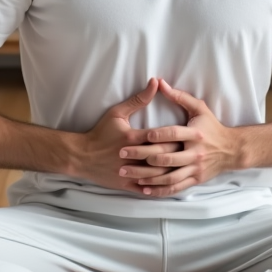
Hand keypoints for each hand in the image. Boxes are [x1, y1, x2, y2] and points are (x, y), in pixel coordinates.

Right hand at [68, 78, 183, 193]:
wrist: (81, 155)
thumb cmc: (100, 133)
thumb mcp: (117, 113)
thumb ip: (138, 99)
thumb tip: (155, 83)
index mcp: (131, 138)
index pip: (158, 137)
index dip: (174, 136)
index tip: (187, 134)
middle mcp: (131, 156)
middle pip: (160, 156)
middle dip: (176, 154)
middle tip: (190, 150)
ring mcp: (128, 172)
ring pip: (155, 175)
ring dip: (170, 171)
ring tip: (183, 166)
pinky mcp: (125, 184)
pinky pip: (145, 188)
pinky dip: (158, 187)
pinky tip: (169, 183)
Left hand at [118, 78, 239, 197]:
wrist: (232, 149)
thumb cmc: (212, 126)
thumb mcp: (199, 108)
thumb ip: (179, 96)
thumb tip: (159, 82)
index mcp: (195, 134)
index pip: (174, 134)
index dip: (157, 134)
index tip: (140, 135)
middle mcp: (195, 153)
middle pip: (167, 157)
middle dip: (143, 156)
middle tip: (123, 154)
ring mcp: (195, 168)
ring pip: (169, 176)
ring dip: (147, 176)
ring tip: (128, 173)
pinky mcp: (195, 179)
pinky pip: (175, 187)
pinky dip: (160, 190)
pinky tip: (145, 188)